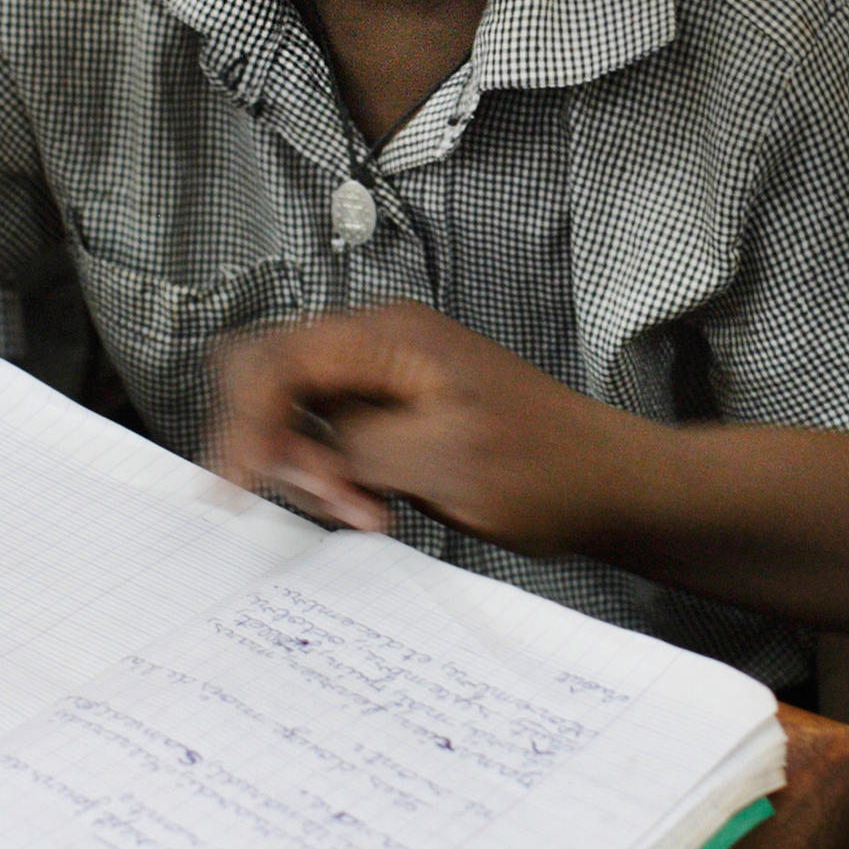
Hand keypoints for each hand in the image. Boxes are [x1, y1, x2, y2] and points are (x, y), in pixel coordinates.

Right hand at [208, 303, 643, 556]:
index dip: (245, 425)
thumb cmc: (551, 470)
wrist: (612, 486)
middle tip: (324, 498)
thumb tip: (288, 446)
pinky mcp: (395, 413)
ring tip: (365, 509)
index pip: (276, 363)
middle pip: (272, 378)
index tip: (236, 489)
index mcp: (390, 338)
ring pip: (296, 413)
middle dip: (275, 444)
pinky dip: (335, 476)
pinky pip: (330, 436)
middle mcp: (381, 345)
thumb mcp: (442, 463)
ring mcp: (387, 378)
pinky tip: (373, 505)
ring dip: (310, 469)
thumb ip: (353, 445)